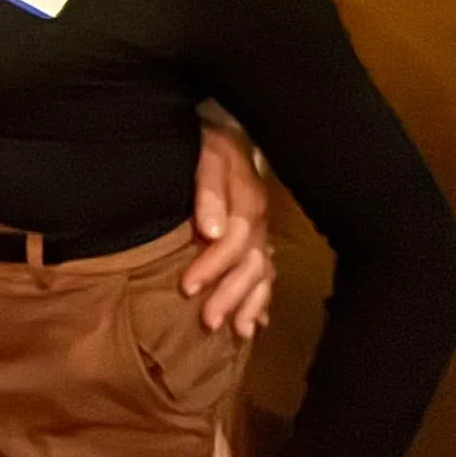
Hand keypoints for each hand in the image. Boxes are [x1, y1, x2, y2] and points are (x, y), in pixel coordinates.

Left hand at [185, 122, 273, 337]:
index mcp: (248, 201)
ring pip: (263, 273)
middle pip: (251, 264)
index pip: (234, 242)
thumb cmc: (206, 141)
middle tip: (208, 321)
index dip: (212, 267)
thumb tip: (211, 233)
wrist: (219, 126)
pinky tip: (258, 321)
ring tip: (239, 331)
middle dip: (231, 295)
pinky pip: (268, 273)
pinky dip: (263, 299)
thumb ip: (209, 192)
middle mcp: (259, 220)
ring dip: (250, 303)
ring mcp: (262, 230)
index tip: (187, 288)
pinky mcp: (258, 236)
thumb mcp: (206, 155)